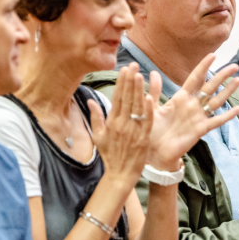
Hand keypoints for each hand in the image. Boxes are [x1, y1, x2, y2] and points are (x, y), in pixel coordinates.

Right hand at [89, 64, 153, 183]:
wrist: (120, 174)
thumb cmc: (110, 155)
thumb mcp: (98, 136)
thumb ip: (95, 117)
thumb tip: (90, 100)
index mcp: (111, 122)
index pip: (117, 98)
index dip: (121, 82)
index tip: (124, 69)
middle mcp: (122, 124)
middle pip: (126, 98)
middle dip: (130, 80)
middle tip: (134, 65)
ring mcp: (133, 130)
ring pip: (136, 107)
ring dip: (138, 90)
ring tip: (140, 74)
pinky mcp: (143, 138)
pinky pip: (146, 121)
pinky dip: (147, 109)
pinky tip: (148, 97)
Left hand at [147, 54, 238, 170]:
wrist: (153, 151)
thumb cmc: (151, 129)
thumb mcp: (150, 107)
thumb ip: (154, 90)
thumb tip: (153, 72)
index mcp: (180, 98)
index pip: (195, 79)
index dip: (203, 67)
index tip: (213, 55)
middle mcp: (192, 106)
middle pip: (210, 87)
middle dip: (222, 76)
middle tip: (234, 66)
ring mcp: (198, 117)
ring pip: (216, 101)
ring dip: (227, 91)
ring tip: (238, 80)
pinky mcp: (200, 130)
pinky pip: (216, 121)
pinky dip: (227, 116)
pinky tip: (237, 109)